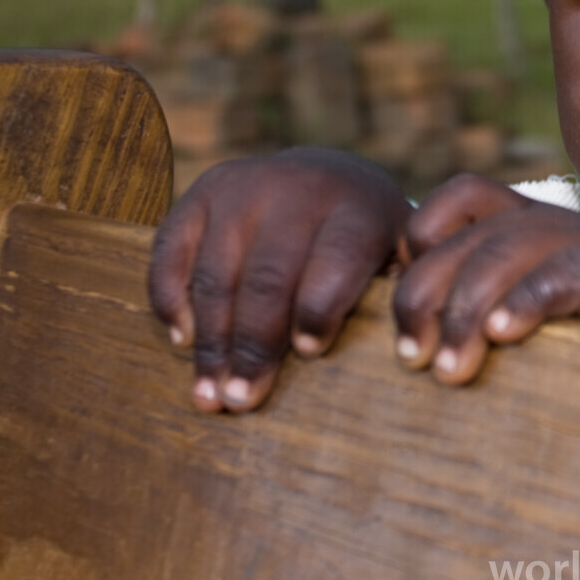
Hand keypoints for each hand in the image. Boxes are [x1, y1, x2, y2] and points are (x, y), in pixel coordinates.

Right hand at [148, 147, 410, 411]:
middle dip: (254, 344)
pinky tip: (182, 340)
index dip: (319, 310)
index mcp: (359, 210)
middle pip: (268, 277)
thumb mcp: (401, 255)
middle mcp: (300, 189)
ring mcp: (246, 186)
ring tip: (208, 394)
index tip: (308, 354)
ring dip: (210, 340)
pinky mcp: (204, 190)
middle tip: (241, 401)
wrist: (330, 178)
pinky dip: (172, 297)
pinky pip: (172, 248)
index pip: (335, 262)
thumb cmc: (370, 241)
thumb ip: (405, 292)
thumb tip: (407, 348)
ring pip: (218, 271)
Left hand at [393, 173, 579, 384]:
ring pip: (497, 255)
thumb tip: (401, 345)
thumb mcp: (519, 319)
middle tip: (412, 360)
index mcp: (517, 224)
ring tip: (451, 370)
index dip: (416, 245)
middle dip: (423, 299)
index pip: (450, 203)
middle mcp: (544, 221)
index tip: (408, 312)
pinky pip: (557, 277)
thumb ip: (472, 312)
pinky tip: (506, 338)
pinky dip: (524, 304)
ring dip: (463, 315)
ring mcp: (579, 240)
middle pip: (459, 239)